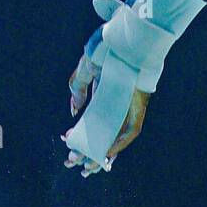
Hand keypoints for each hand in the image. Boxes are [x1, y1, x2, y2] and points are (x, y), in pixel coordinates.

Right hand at [64, 43, 150, 176]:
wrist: (125, 40)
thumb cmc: (106, 50)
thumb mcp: (85, 69)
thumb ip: (78, 89)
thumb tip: (76, 111)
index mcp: (104, 95)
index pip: (91, 122)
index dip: (80, 136)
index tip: (67, 146)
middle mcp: (116, 104)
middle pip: (103, 134)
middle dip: (89, 151)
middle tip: (72, 164)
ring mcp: (128, 107)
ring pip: (116, 137)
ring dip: (102, 153)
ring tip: (87, 167)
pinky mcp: (138, 107)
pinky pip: (130, 131)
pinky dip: (118, 144)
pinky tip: (106, 154)